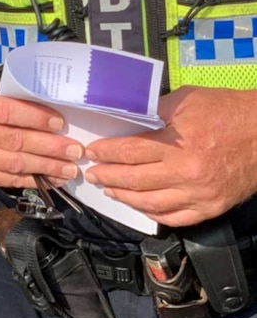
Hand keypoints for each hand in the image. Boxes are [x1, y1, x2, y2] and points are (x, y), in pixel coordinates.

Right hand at [0, 77, 82, 186]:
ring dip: (45, 167)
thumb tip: (55, 104)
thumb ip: (15, 94)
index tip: (60, 123)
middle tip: (74, 150)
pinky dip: (32, 180)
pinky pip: (7, 179)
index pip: (7, 112)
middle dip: (49, 147)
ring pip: (13, 163)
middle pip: (14, 141)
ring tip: (69, 168)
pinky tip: (52, 178)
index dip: (35, 118)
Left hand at [84, 85, 256, 227]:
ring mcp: (198, 194)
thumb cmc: (226, 111)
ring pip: (151, 203)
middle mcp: (185, 173)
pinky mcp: (211, 207)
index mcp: (176, 145)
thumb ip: (154, 110)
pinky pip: (175, 218)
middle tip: (92, 173)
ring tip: (110, 191)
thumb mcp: (186, 100)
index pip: (130, 151)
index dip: (107, 153)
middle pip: (135, 180)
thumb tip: (127, 118)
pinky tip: (140, 206)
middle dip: (108, 177)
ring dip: (125, 197)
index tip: (92, 152)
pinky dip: (153, 214)